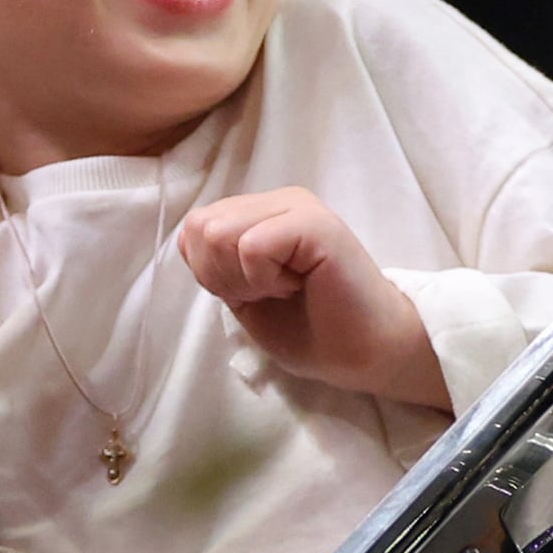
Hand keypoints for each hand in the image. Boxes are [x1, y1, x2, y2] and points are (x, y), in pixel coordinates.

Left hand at [175, 188, 446, 409]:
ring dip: (244, 278)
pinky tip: (298, 287)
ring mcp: (298, 206)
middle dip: (222, 276)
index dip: (210, 272)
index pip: (193, 228)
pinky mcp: (315, 223)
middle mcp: (278, 199)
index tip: (255, 294)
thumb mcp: (242, 294)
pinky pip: (253, 246)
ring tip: (285, 289)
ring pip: (219, 232)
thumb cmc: (311, 329)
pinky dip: (264, 279)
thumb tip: (189, 238)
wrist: (363, 353)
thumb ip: (214, 261)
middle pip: (200, 227)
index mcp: (260, 212)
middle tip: (270, 294)